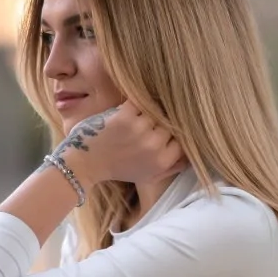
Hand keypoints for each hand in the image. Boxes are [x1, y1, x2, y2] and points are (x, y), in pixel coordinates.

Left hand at [52, 101, 186, 185]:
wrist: (85, 164)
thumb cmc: (116, 168)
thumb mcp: (148, 175)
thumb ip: (172, 166)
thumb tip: (192, 155)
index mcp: (162, 161)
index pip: (182, 138)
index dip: (172, 133)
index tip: (162, 130)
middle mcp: (154, 147)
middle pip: (168, 122)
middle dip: (157, 121)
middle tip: (146, 120)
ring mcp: (140, 130)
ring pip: (155, 110)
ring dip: (145, 110)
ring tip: (135, 115)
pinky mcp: (125, 117)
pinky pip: (138, 100)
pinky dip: (133, 101)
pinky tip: (127, 108)